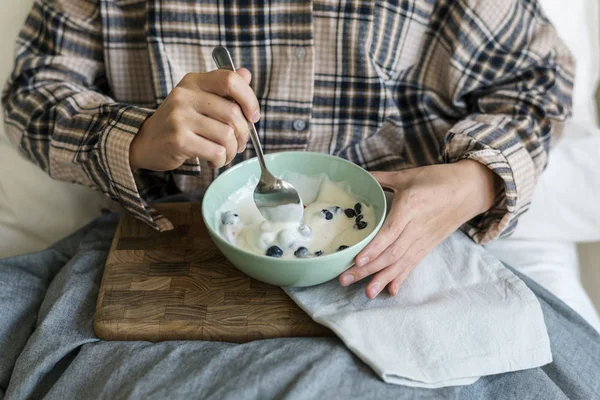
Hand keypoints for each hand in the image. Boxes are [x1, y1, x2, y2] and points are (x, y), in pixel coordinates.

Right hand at [129, 68, 259, 170]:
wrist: (145, 141)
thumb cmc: (179, 122)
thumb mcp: (198, 99)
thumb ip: (222, 88)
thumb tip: (247, 74)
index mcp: (194, 81)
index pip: (230, 80)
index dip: (249, 99)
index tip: (252, 116)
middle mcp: (185, 96)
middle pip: (233, 113)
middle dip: (244, 134)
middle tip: (240, 143)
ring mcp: (180, 118)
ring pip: (227, 135)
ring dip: (233, 150)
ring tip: (226, 154)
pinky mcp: (178, 140)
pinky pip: (216, 151)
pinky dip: (221, 160)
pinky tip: (214, 160)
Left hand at [339, 160, 500, 298]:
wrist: (470, 189)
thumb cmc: (437, 179)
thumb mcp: (407, 175)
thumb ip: (381, 178)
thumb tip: (358, 176)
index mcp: (410, 207)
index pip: (390, 233)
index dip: (374, 249)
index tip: (357, 261)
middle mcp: (416, 227)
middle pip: (391, 253)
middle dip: (368, 269)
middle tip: (345, 279)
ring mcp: (423, 240)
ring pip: (400, 263)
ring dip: (382, 279)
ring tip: (367, 293)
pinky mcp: (428, 246)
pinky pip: (413, 264)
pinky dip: (401, 278)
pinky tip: (390, 290)